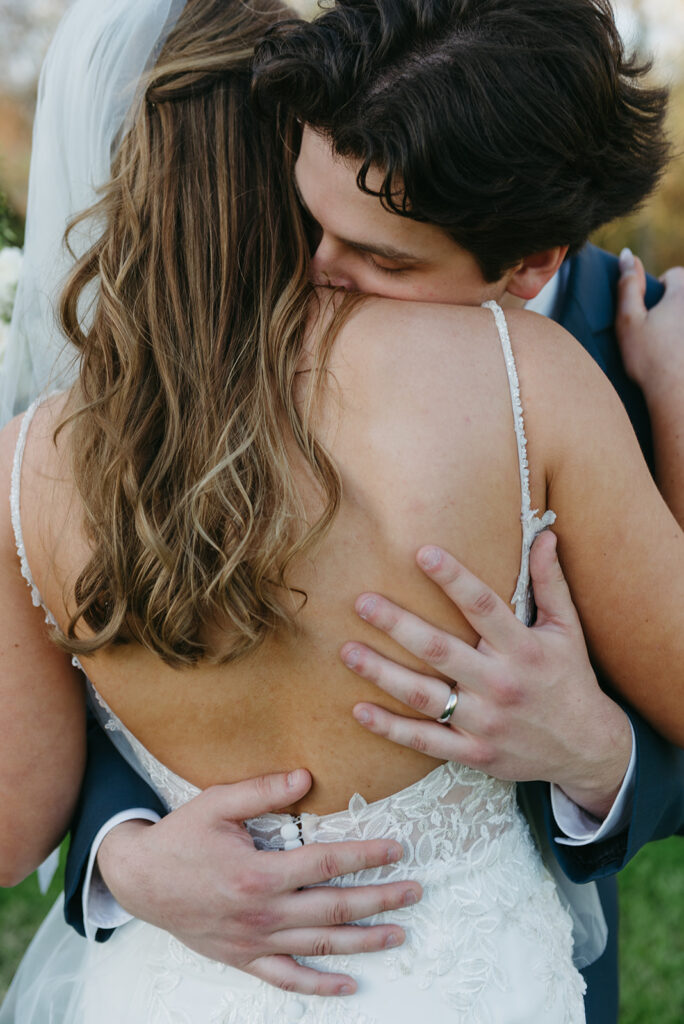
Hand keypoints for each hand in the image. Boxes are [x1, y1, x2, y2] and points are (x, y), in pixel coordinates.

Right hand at [96, 769, 420, 996]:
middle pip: (334, 909)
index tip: (396, 849)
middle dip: (380, 900)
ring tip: (400, 933)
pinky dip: (319, 985)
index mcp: (259, 873)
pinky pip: (287, 978)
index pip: (326, 864)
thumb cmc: (180, 838)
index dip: (365, 856)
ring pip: (320, 946)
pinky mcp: (244, 958)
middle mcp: (262, 913)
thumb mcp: (216, 803)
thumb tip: (306, 777)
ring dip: (363, 941)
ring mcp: (255, 941)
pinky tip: (349, 985)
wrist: (139, 880)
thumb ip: (262, 790)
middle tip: (415, 892)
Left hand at [341, 533, 631, 818]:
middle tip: (362, 602)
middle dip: (398, 625)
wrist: (589, 750)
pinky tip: (359, 711)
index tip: (421, 553)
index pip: (483, 606)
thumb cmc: (571, 679)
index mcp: (524, 648)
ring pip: (425, 696)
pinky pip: (426, 741)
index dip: (453, 578)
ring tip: (347, 652)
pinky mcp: (475, 753)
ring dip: (382, 673)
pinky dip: (391, 729)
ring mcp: (486, 722)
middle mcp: (501, 684)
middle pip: (441, 650)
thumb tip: (546, 534)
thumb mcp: (567, 630)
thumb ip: (550, 582)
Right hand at [617, 248, 683, 526]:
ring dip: (679, 326)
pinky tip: (678, 357)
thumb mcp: (628, 321)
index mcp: (682, 293)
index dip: (661, 290)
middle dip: (675, 308)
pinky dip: (681, 344)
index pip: (675, 275)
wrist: (677, 396)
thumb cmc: (650, 360)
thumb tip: (627, 254)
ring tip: (672, 349)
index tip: (651, 313)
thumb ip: (627, 286)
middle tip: (660, 333)